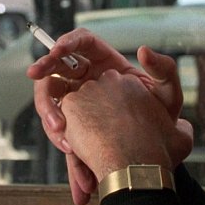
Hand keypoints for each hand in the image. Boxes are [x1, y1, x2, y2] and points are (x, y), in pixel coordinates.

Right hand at [26, 28, 183, 204]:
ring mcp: (76, 103)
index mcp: (106, 63)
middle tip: (35, 73)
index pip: (82, 43)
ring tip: (64, 136)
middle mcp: (86, 80)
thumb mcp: (168, 93)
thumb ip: (164, 69)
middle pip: (57, 68)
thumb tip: (144, 50)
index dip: (67, 42)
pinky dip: (66, 149)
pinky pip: (62, 134)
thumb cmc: (161, 115)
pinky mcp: (73, 128)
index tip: (58, 49)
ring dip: (49, 114)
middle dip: (43, 68)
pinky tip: (76, 163)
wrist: (156, 150)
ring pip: (52, 100)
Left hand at [60, 68, 193, 181]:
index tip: (121, 129)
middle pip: (98, 95)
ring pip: (80, 105)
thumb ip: (180, 127)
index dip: (119, 111)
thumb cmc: (160, 153)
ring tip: (93, 149)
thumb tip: (182, 127)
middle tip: (105, 139)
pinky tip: (81, 150)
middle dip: (99, 115)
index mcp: (135, 84)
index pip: (119, 91)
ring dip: (84, 124)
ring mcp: (90, 91)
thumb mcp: (182, 134)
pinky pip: (65, 116)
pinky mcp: (71, 105)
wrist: (137, 167)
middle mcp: (112, 81)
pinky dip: (70, 132)